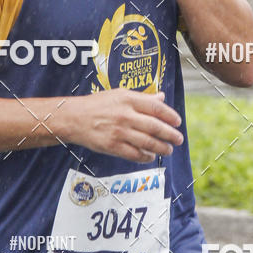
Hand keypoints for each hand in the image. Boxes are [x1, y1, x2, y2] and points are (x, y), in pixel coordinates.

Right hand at [69, 89, 183, 162]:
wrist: (74, 118)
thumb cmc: (97, 104)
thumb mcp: (119, 94)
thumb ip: (142, 98)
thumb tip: (162, 97)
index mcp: (128, 99)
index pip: (156, 108)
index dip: (170, 115)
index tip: (177, 122)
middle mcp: (125, 115)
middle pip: (155, 127)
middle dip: (170, 134)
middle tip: (178, 139)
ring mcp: (119, 132)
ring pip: (147, 142)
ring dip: (161, 148)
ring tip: (168, 150)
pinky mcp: (112, 146)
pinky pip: (134, 154)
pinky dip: (145, 157)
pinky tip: (150, 156)